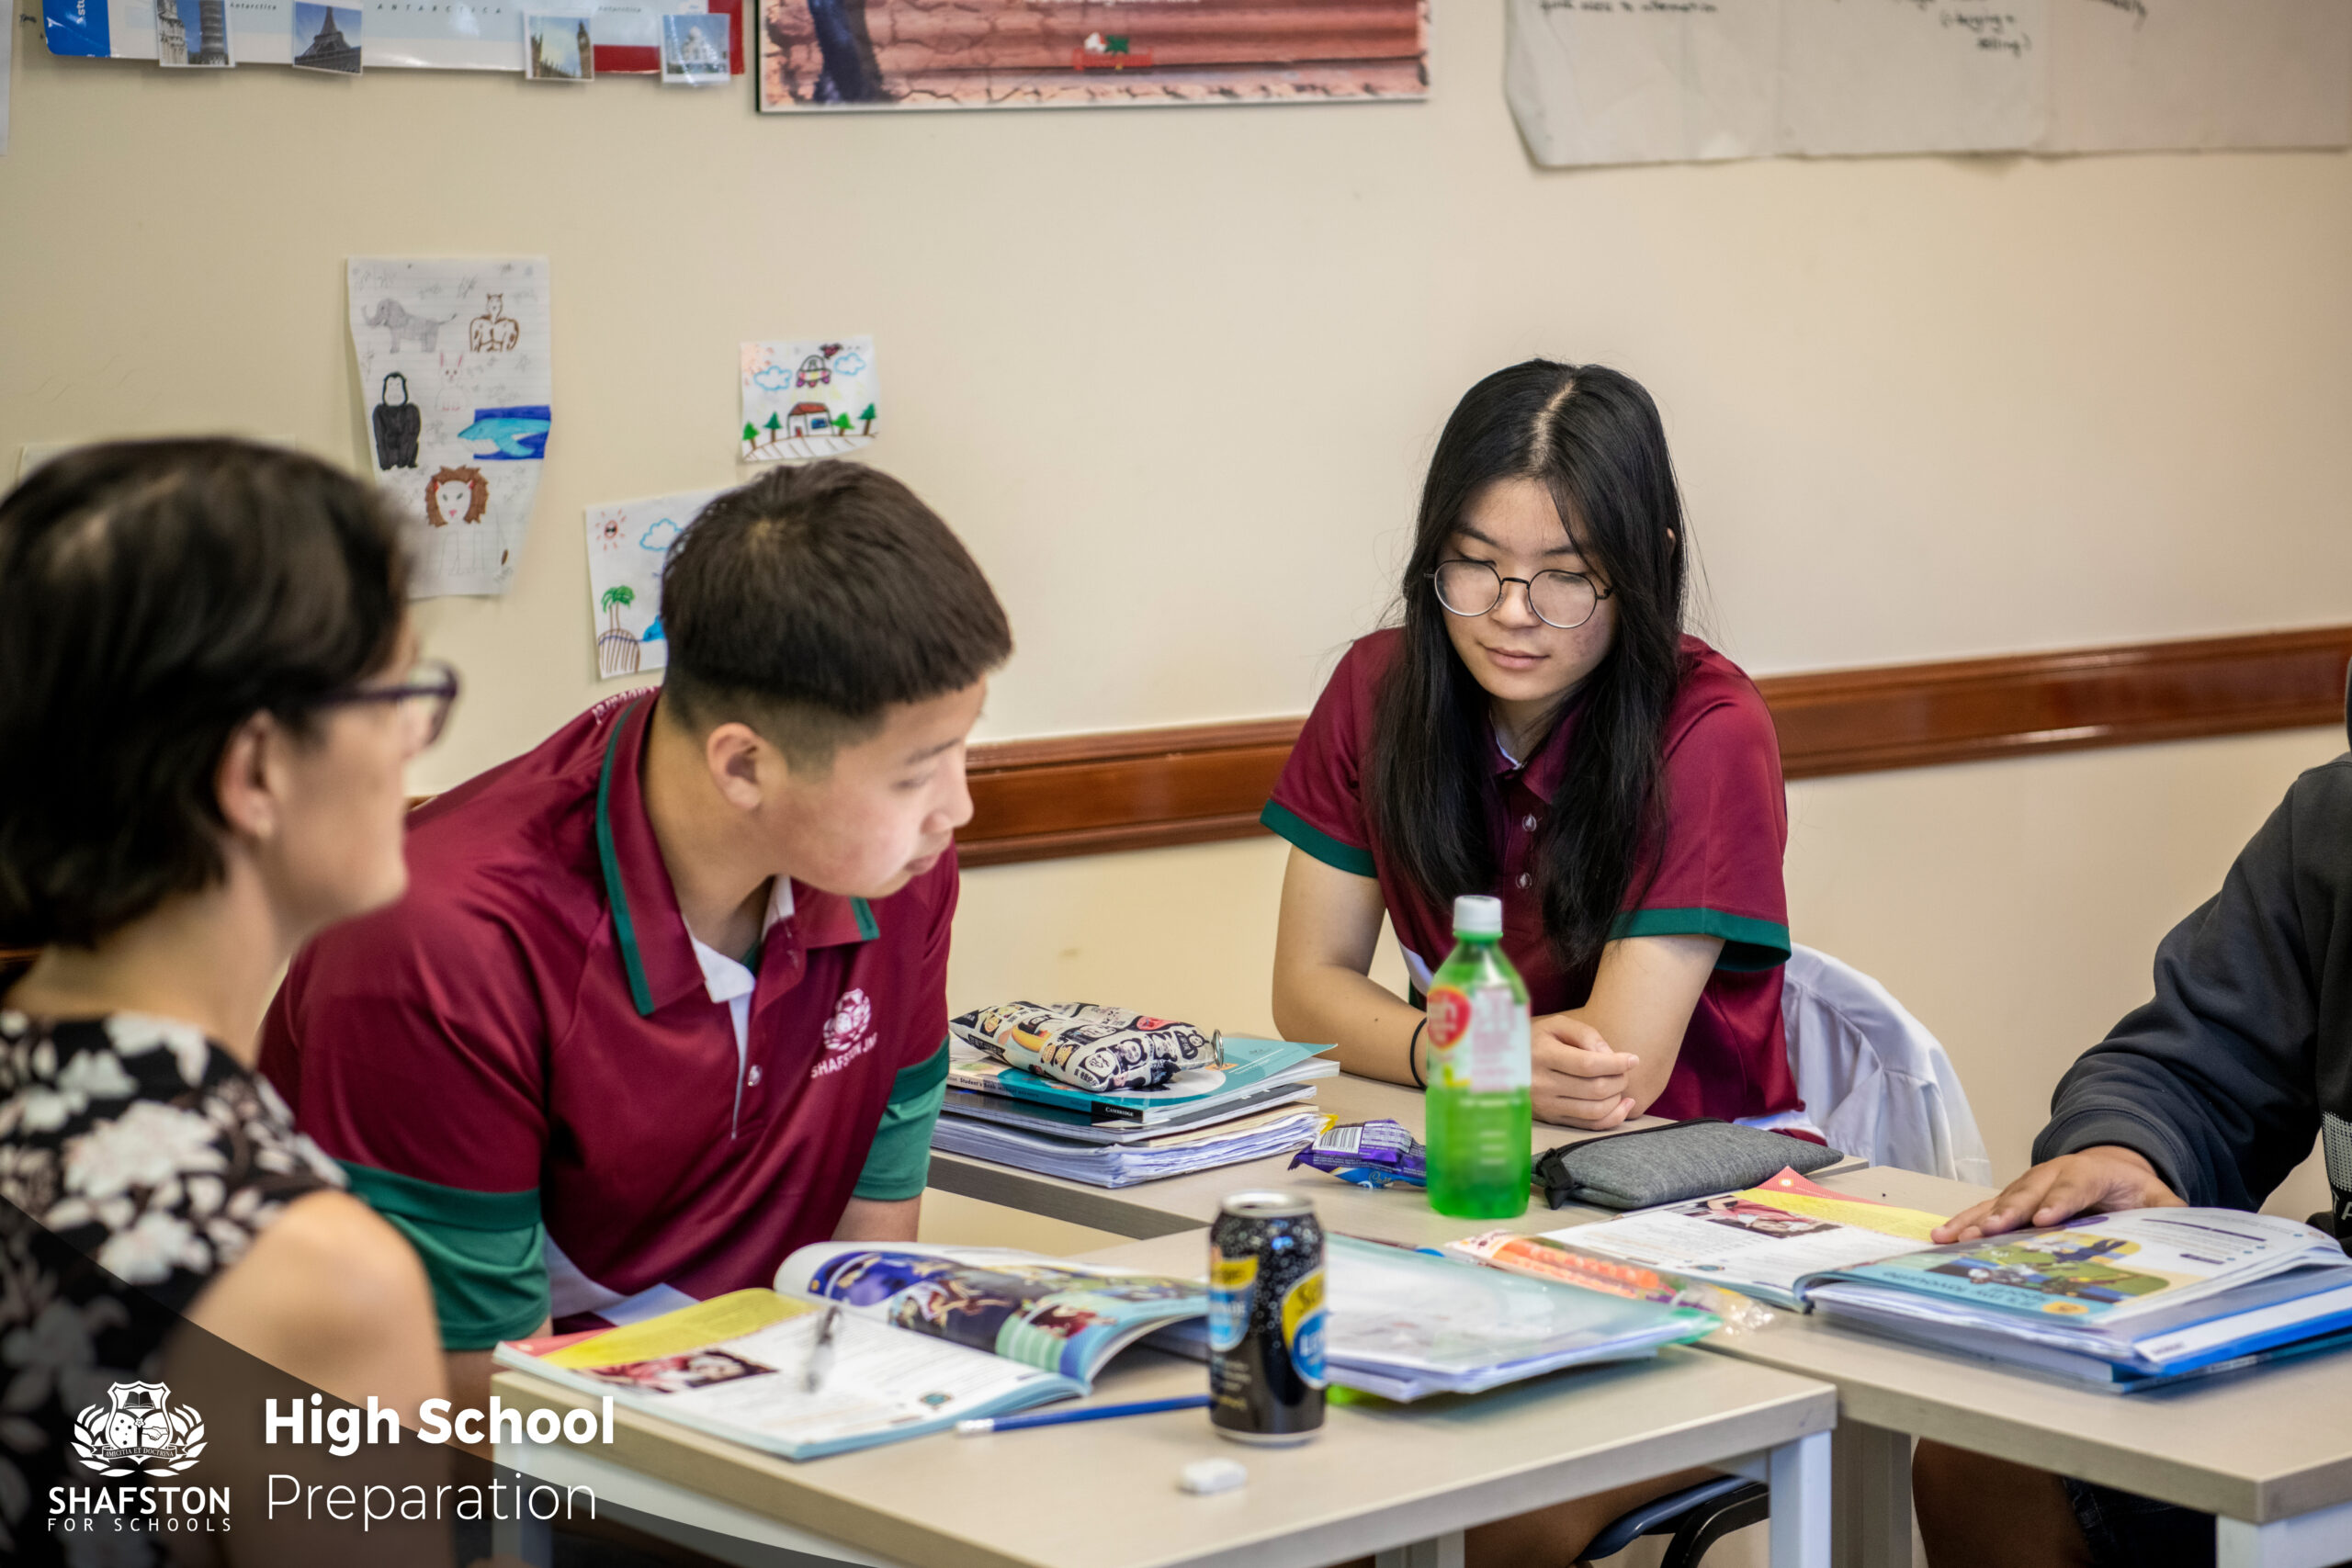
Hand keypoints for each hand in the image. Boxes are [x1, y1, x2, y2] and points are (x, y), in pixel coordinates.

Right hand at [1530, 1013, 1640, 1130]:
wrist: (1505, 1062)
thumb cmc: (1538, 1039)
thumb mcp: (1556, 1025)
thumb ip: (1585, 1034)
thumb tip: (1610, 1055)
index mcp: (1542, 1055)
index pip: (1588, 1065)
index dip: (1616, 1064)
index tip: (1633, 1059)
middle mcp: (1541, 1083)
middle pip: (1594, 1088)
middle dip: (1619, 1079)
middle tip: (1624, 1070)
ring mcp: (1545, 1105)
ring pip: (1594, 1110)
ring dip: (1617, 1098)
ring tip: (1620, 1084)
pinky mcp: (1551, 1119)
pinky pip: (1588, 1126)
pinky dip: (1613, 1118)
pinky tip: (1624, 1105)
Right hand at [1933, 1146, 2184, 1242]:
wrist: (2107, 1164)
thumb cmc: (2130, 1188)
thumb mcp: (2157, 1196)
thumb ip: (2168, 1211)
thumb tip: (2185, 1229)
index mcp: (2091, 1173)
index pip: (2074, 1186)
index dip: (2059, 1202)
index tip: (2045, 1219)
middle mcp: (2052, 1176)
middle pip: (2026, 1193)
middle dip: (2006, 1213)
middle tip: (1989, 1231)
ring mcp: (2028, 1186)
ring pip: (1999, 1201)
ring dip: (1975, 1219)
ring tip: (1951, 1236)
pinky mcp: (2012, 1200)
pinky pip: (1985, 1209)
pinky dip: (1963, 1221)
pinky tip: (1942, 1234)